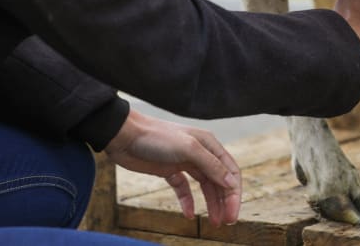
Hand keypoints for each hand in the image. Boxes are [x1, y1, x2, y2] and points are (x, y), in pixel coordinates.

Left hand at [104, 110, 240, 225]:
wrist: (125, 136)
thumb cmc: (156, 137)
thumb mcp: (188, 149)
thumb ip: (211, 165)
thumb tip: (231, 183)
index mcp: (209, 144)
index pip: (230, 171)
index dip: (234, 193)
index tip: (233, 213)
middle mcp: (200, 153)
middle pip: (219, 181)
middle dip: (225, 201)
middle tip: (226, 222)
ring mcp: (185, 162)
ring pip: (205, 186)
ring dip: (211, 204)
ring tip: (214, 223)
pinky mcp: (170, 171)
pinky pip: (184, 189)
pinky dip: (187, 201)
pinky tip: (188, 214)